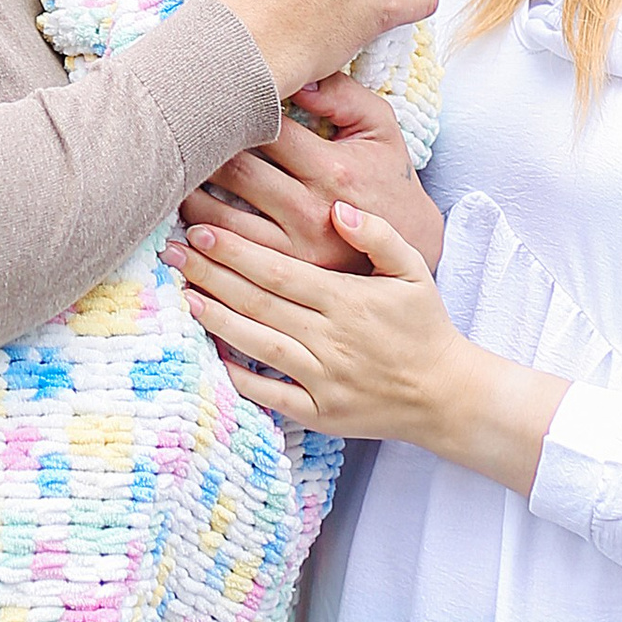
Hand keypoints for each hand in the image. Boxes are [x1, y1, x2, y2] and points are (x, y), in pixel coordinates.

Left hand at [175, 75, 444, 278]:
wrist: (413, 247)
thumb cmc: (388, 177)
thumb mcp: (380, 128)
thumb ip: (342, 95)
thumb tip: (294, 73)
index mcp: (332, 167)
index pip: (263, 128)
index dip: (227, 108)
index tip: (202, 93)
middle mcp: (311, 208)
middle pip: (234, 171)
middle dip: (198, 148)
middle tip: (168, 129)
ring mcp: (297, 248)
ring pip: (221, 220)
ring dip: (186, 200)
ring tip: (163, 180)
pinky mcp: (287, 277)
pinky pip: (231, 262)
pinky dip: (199, 246)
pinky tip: (177, 233)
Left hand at [178, 205, 566, 497]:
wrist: (448, 395)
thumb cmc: (426, 326)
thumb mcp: (414, 270)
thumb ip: (378, 235)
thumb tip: (336, 209)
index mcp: (347, 301)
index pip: (278, 271)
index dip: (235, 251)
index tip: (202, 231)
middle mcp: (329, 339)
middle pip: (257, 302)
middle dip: (211, 275)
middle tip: (173, 253)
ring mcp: (322, 379)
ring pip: (257, 343)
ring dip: (215, 319)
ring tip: (182, 295)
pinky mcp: (319, 412)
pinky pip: (270, 395)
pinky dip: (239, 377)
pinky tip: (210, 354)